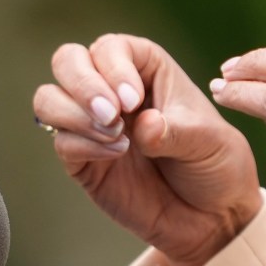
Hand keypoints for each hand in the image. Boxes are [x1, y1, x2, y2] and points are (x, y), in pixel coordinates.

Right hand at [36, 34, 260, 265]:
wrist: (212, 218)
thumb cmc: (216, 166)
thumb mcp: (210, 142)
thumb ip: (175, 131)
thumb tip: (142, 125)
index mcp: (147, 71)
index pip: (111, 47)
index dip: (114, 67)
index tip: (135, 100)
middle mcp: (114, 91)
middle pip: (68, 60)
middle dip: (82, 83)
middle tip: (112, 114)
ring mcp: (94, 125)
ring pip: (49, 99)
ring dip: (74, 113)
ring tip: (116, 135)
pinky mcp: (83, 161)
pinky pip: (61, 142)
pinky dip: (82, 145)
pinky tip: (117, 155)